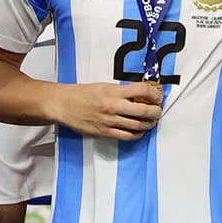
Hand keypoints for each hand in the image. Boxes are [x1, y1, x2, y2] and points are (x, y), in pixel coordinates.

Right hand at [49, 79, 163, 140]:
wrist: (63, 104)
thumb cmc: (82, 94)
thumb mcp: (103, 86)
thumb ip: (121, 92)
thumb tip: (139, 96)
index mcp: (113, 91)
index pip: (141, 90)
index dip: (154, 93)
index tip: (158, 96)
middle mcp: (113, 106)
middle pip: (143, 110)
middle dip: (156, 111)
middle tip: (158, 110)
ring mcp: (109, 121)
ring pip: (137, 125)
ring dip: (149, 124)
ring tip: (151, 122)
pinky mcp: (104, 132)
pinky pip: (126, 136)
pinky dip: (137, 135)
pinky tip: (140, 132)